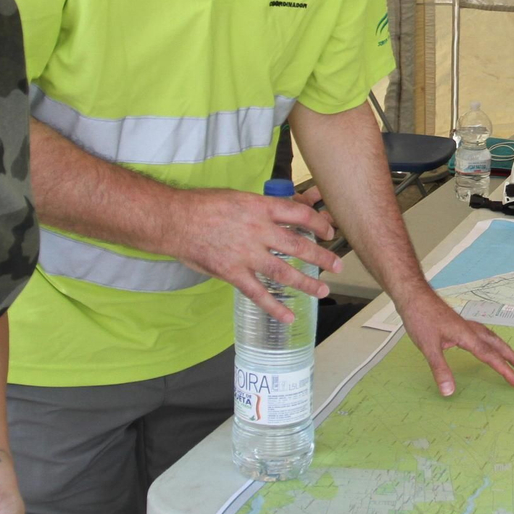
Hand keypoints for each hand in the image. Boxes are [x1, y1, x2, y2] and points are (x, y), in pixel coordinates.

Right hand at [169, 188, 341, 321]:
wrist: (174, 220)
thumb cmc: (203, 205)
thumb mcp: (238, 197)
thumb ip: (261, 209)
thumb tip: (282, 216)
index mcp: (260, 208)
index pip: (300, 214)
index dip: (319, 224)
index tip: (330, 231)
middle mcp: (257, 230)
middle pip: (299, 245)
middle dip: (322, 257)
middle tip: (338, 265)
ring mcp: (246, 253)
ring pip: (283, 271)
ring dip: (306, 283)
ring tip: (323, 290)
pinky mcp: (232, 273)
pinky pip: (257, 293)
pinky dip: (274, 307)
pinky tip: (288, 316)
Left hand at [396, 292, 513, 395]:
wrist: (414, 296)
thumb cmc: (420, 318)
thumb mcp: (428, 347)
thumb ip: (440, 370)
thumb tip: (449, 392)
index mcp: (466, 336)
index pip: (490, 356)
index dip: (505, 370)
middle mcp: (469, 329)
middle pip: (496, 344)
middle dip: (511, 356)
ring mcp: (464, 325)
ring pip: (490, 336)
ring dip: (502, 347)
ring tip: (510, 356)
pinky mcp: (457, 323)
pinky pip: (481, 332)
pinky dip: (489, 339)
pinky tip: (482, 342)